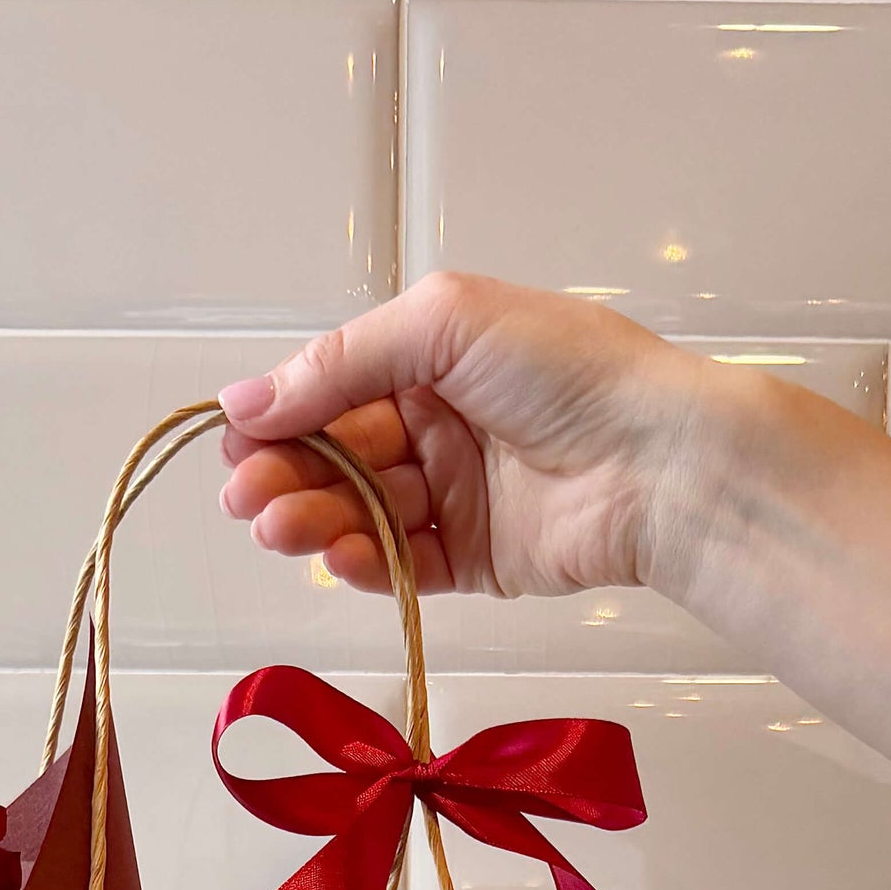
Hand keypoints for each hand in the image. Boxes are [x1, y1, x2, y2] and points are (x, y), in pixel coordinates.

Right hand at [218, 272, 713, 603]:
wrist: (656, 460)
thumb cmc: (567, 370)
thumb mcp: (444, 324)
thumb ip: (343, 361)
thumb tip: (246, 396)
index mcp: (435, 357)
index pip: (337, 389)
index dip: (282, 416)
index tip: (234, 442)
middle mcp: (443, 425)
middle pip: (341, 456)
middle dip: (287, 475)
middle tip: (245, 498)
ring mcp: (461, 496)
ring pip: (365, 514)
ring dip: (316, 521)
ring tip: (279, 527)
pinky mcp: (480, 560)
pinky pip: (407, 565)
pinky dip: (366, 563)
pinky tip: (337, 557)